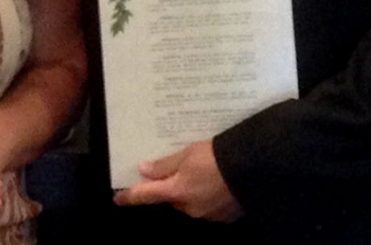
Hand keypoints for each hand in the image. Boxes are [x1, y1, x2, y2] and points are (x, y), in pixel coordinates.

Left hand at [114, 140, 242, 222]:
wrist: (253, 170)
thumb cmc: (216, 157)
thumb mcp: (188, 154)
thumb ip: (165, 165)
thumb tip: (144, 170)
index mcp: (178, 191)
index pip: (147, 196)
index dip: (131, 196)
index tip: (117, 198)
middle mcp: (190, 207)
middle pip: (173, 198)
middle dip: (173, 186)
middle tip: (181, 168)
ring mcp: (209, 215)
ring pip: (192, 202)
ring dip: (193, 190)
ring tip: (205, 172)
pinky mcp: (226, 216)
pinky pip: (210, 206)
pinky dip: (210, 195)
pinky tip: (219, 182)